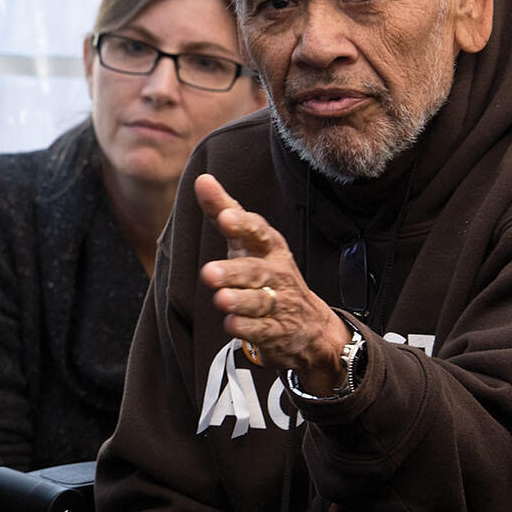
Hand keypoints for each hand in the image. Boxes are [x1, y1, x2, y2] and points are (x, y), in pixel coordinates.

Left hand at [193, 174, 350, 390]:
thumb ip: (225, 211)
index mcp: (270, 247)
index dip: (243, 225)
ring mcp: (279, 304)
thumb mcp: (249, 242)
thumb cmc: (267, 272)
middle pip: (255, 271)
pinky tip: (231, 324)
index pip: (258, 232)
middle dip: (233, 272)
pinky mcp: (276, 332)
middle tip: (208, 273)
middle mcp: (276, 274)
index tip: (225, 217)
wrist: (308, 325)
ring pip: (259, 302)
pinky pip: (261, 330)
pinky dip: (246, 328)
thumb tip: (202, 180)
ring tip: (221, 299)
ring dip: (240, 300)